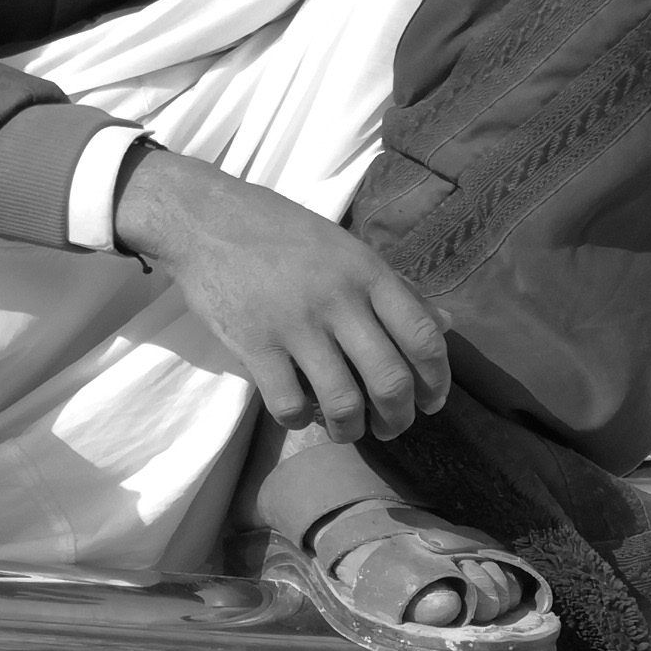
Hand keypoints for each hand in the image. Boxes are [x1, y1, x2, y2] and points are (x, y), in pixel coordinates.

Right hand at [114, 147, 452, 441]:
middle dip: (398, 418)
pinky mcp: (253, 345)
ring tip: (346, 430)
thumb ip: (395, 288)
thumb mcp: (346, 249)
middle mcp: (339, 299)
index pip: (423, 338)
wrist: (204, 220)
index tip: (431, 401)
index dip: (435, 381)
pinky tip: (299, 412)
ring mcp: (295, 325)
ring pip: (343, 403)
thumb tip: (446, 325)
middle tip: (390, 427)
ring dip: (351, 430)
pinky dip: (300, 420)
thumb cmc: (280, 231)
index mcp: (368, 272)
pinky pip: (289, 405)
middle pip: (390, 381)